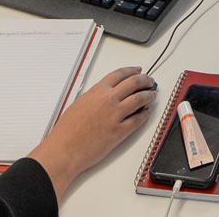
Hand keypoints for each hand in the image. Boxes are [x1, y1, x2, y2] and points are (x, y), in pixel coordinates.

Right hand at [28, 66, 155, 200]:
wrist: (65, 148)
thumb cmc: (68, 129)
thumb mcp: (80, 103)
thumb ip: (95, 96)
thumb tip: (106, 95)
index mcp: (98, 90)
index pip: (120, 74)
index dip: (132, 70)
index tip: (138, 70)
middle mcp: (109, 99)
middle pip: (133, 83)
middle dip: (144, 80)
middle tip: (150, 81)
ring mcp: (116, 115)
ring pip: (139, 100)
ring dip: (148, 95)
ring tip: (152, 95)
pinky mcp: (120, 132)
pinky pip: (137, 120)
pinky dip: (144, 115)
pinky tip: (146, 113)